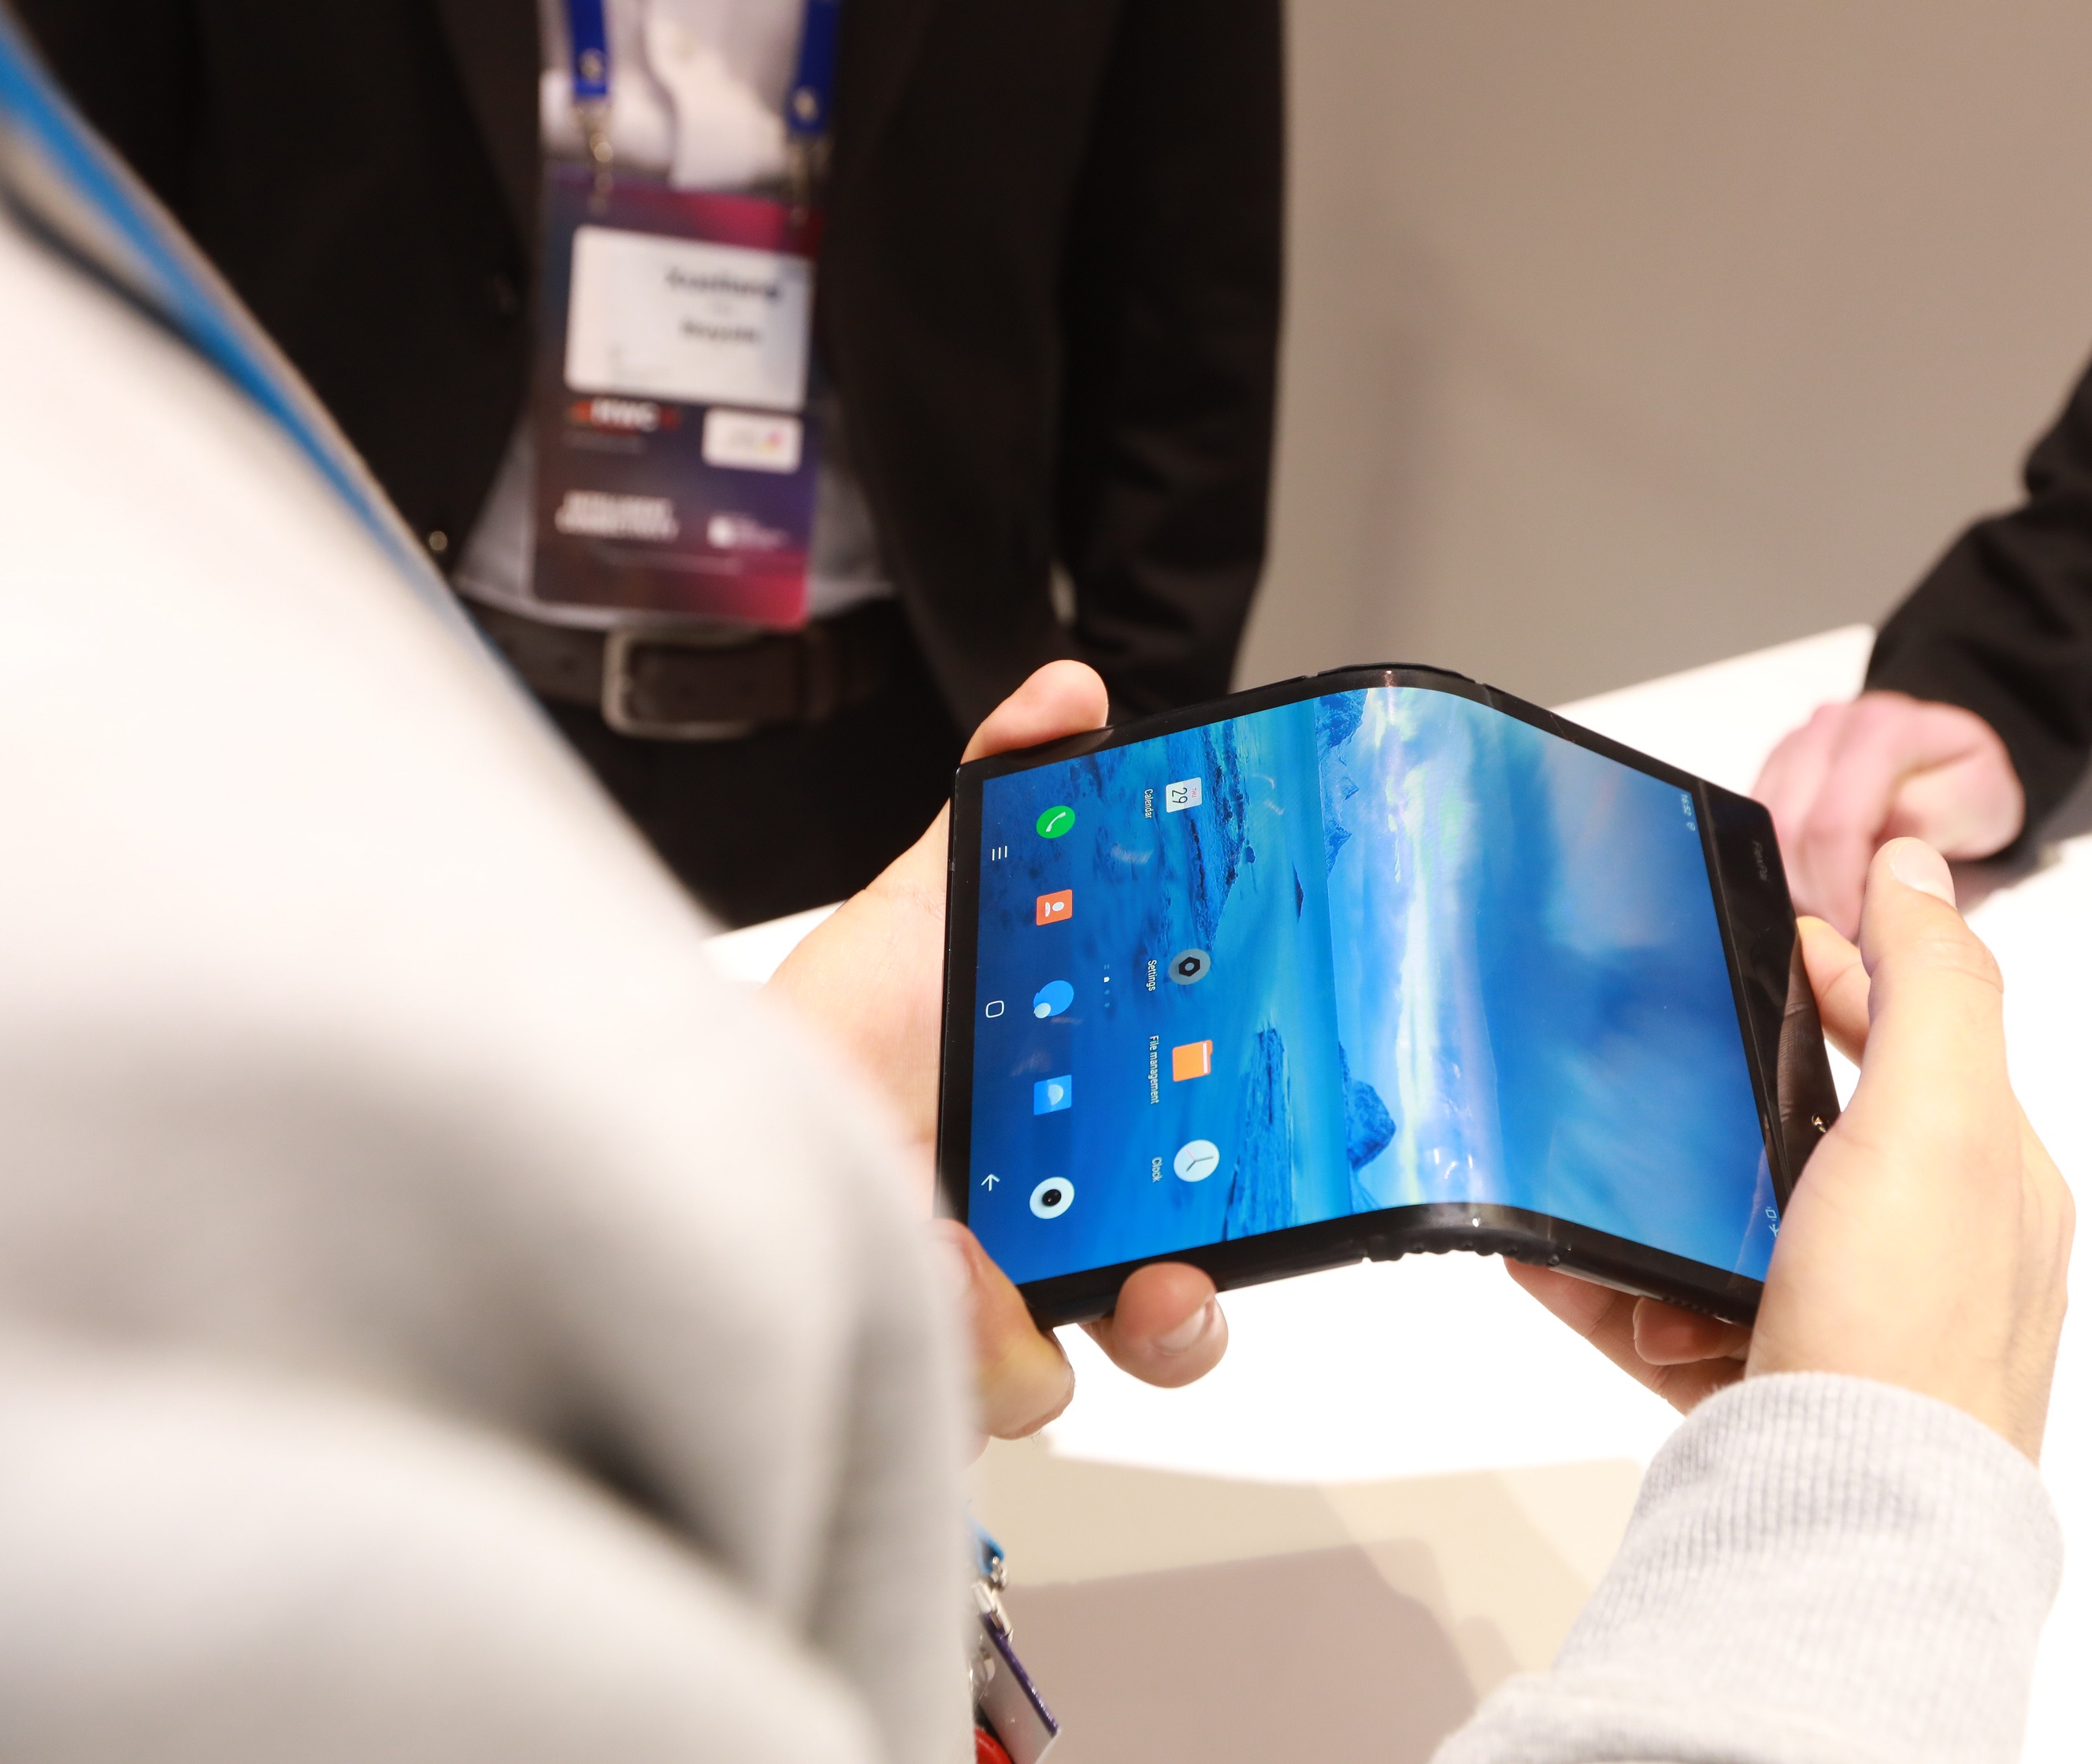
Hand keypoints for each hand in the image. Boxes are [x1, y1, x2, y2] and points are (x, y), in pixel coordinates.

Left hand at [764, 661, 1227, 1448]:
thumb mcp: (932, 898)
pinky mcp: (916, 1354)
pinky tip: (916, 1258)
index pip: (1210, 1185)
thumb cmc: (833, 1018)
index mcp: (1091, 1134)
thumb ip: (1009, 793)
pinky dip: (957, 1333)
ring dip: (1032, 1318)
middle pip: (1170, 1318)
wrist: (700, 1102)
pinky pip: (975, 1388)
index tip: (1272, 1175)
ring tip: (969, 1244)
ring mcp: (982, 1307)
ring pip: (1070, 1373)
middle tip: (1170, 1282)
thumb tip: (1068, 692)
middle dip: (1186, 1316)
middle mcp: (1052, 1232)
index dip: (1258, 1198)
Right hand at [1516, 839, 2074, 1460]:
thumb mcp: (1936, 1121)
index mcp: (1986, 1175)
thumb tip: (1921, 866)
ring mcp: (1846, 1324)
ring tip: (1587, 1190)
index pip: (1916, 1033)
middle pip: (1808, 1131)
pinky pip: (1667, 1316)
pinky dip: (1607, 1287)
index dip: (1840, 972)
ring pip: (1728, 1229)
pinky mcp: (1769, 1388)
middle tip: (1641, 1070)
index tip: (1758, 937)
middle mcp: (1927, 1250)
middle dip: (1721, 1098)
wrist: (1854, 1526)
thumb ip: (1931, 984)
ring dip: (1652, 1202)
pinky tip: (1546, 1265)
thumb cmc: (1907, 1330)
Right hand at [1751, 692, 2023, 937]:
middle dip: (1814, 894)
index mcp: (1882, 731)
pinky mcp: (1774, 770)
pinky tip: (1823, 887)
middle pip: (1789, 830)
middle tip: (1849, 933)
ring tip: (1840, 909)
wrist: (1953, 776)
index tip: (1859, 933)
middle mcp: (1830, 728)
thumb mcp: (1981, 809)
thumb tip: (1887, 855)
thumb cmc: (1969, 793)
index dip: (1840, 889)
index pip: (1833, 823)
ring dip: (1798, 884)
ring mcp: (1796, 746)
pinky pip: (1757, 833)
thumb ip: (1932, 823)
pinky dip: (1786, 870)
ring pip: (1765, 835)